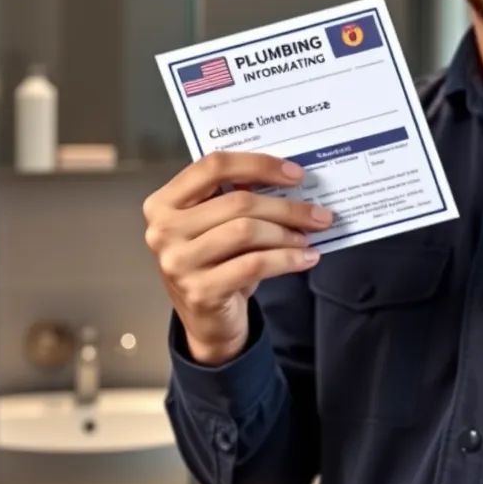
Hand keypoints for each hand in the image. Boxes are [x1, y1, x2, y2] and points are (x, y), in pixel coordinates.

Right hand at [143, 152, 332, 364]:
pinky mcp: (200, 291)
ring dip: (287, 233)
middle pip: (238, 202)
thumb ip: (238, 197)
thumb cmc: (216, 260)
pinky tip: (307, 257)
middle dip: (286, 207)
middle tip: (319, 213)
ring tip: (309, 235)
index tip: (296, 174)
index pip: (214, 166)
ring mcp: (178, 262)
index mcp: (164, 202)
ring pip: (247, 232)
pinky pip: (254, 265)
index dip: (259, 164)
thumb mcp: (217, 224)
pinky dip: (287, 259)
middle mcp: (163, 230)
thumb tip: (291, 178)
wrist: (205, 319)